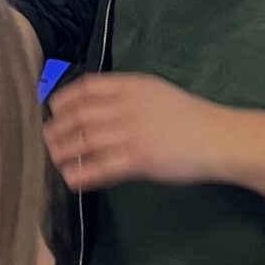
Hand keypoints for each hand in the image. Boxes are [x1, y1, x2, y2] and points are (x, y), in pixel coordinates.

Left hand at [45, 74, 224, 191]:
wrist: (218, 137)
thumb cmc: (188, 116)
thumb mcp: (155, 93)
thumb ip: (125, 96)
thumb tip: (91, 106)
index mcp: (132, 85)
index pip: (86, 87)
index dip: (63, 99)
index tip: (52, 111)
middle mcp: (129, 105)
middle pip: (80, 115)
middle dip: (58, 129)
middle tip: (46, 140)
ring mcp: (134, 131)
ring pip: (86, 141)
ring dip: (65, 152)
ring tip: (54, 161)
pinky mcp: (141, 158)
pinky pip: (103, 166)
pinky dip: (84, 172)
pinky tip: (71, 179)